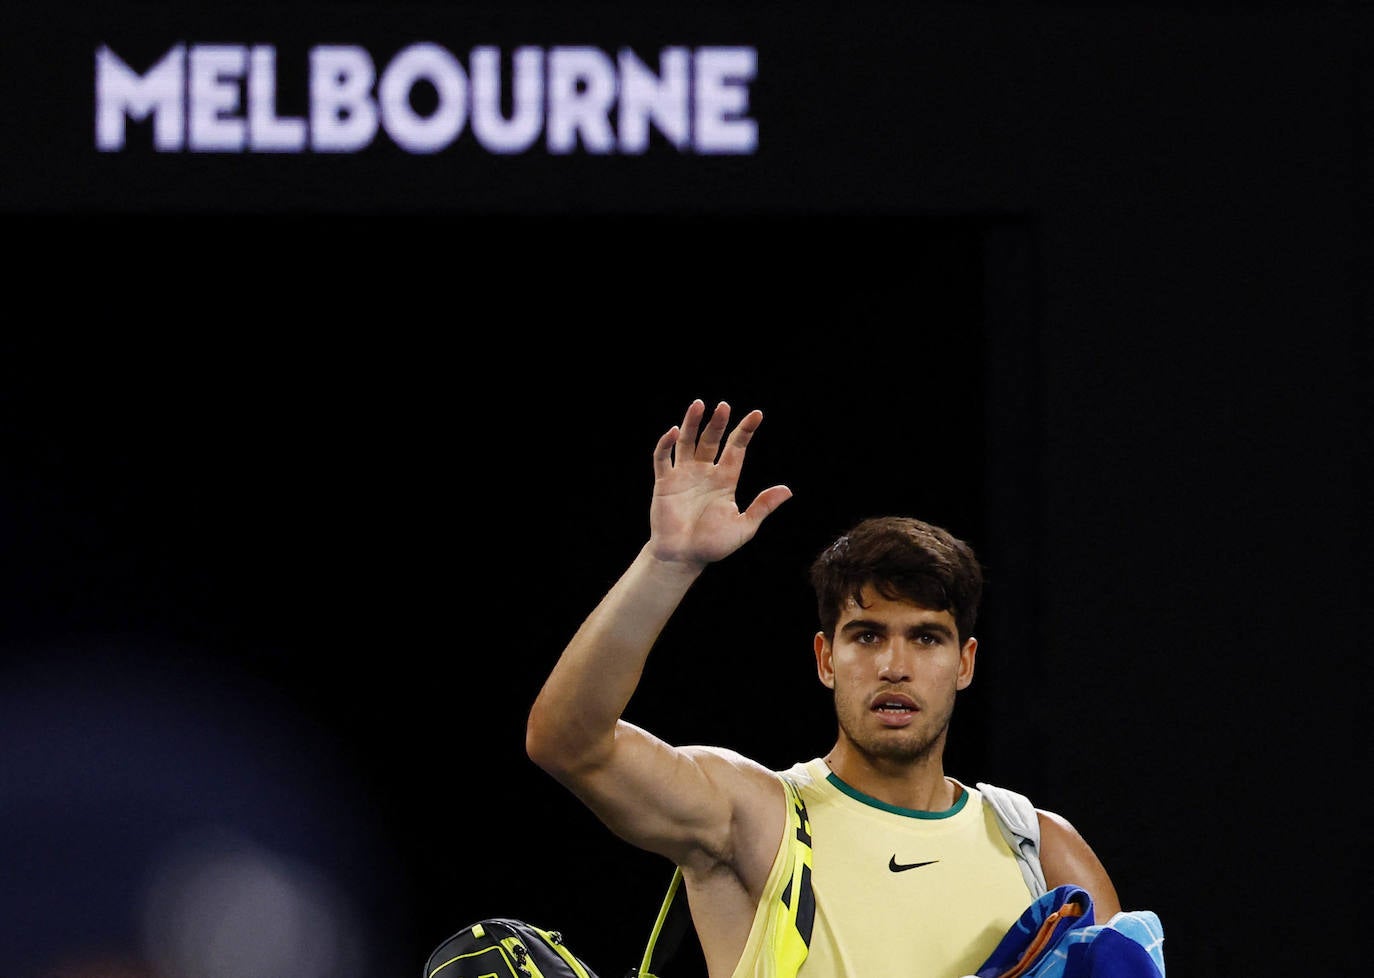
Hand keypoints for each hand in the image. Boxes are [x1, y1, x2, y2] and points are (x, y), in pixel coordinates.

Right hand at [648, 399, 792, 567]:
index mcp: (725, 480)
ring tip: (698, 405)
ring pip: (687, 442)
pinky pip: (663, 458)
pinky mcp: (664, 482)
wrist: (683, 557)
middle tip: (724, 406)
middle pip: (711, 440)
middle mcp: (705, 472)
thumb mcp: (744, 527)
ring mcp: (684, 475)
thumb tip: (787, 490)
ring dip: (692, 423)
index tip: (757, 415)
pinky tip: (674, 432)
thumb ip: (762, 507)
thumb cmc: (713, 545)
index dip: (745, 431)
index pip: (736, 449)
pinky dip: (666, 444)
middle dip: (717, 423)